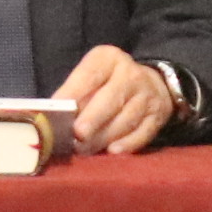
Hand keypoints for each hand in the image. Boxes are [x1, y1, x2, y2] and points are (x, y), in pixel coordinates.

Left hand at [55, 45, 177, 154]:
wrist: (152, 85)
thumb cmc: (109, 84)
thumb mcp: (92, 77)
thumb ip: (74, 94)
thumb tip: (55, 119)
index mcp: (109, 59)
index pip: (89, 75)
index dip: (73, 93)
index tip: (59, 110)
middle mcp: (131, 74)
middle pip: (111, 98)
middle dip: (92, 119)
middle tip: (77, 136)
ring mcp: (147, 96)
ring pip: (126, 120)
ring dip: (104, 137)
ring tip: (85, 149)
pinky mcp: (157, 116)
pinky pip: (142, 133)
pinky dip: (127, 144)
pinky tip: (112, 151)